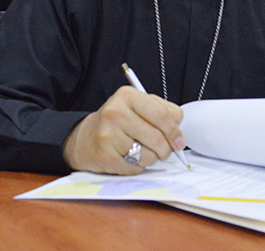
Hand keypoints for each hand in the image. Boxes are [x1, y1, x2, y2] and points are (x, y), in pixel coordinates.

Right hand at [62, 86, 184, 174]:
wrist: (85, 138)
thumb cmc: (117, 122)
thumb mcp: (138, 106)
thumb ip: (162, 112)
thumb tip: (178, 133)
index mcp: (127, 96)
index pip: (162, 115)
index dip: (175, 131)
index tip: (179, 142)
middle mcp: (115, 113)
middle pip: (157, 138)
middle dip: (166, 149)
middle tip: (164, 151)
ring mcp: (109, 135)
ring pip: (148, 155)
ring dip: (152, 158)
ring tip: (142, 151)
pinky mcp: (105, 156)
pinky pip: (136, 167)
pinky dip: (138, 166)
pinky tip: (129, 158)